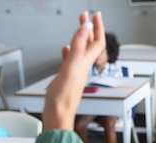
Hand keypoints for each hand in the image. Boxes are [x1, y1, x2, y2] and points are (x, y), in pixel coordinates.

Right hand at [42, 11, 105, 130]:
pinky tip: (65, 49)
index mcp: (85, 63)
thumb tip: (86, 27)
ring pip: (81, 50)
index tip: (95, 14)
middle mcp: (83, 67)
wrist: (57, 115)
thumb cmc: (63, 98)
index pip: (97, 41)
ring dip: (81, 37)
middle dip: (89, 28)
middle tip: (85, 15)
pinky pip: (70, 60)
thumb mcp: (71, 67)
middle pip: (90, 44)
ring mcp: (75, 72)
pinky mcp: (67, 78)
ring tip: (78, 26)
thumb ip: (78, 46)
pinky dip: (69, 51)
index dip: (97, 27)